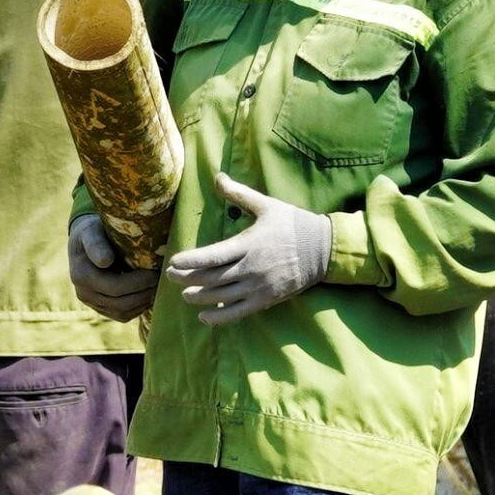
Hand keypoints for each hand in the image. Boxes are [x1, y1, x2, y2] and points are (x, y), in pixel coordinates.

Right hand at [67, 212, 158, 319]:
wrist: (85, 242)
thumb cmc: (92, 232)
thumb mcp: (91, 231)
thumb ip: (96, 244)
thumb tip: (105, 261)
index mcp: (82, 275)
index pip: (115, 287)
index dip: (139, 282)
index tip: (155, 271)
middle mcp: (84, 293)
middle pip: (120, 302)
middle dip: (144, 292)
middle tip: (161, 279)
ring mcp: (92, 304)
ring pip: (122, 312)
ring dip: (143, 301)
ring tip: (157, 286)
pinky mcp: (101, 309)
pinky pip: (122, 315)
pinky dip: (138, 307)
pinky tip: (149, 294)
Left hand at [167, 177, 334, 324]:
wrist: (324, 249)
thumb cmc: (293, 224)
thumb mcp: (267, 205)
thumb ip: (239, 194)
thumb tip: (218, 177)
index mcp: (248, 244)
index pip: (211, 256)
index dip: (189, 260)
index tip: (174, 262)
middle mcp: (251, 268)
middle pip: (211, 278)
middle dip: (187, 278)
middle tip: (171, 276)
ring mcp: (259, 286)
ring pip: (221, 297)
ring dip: (199, 297)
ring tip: (185, 295)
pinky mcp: (267, 300)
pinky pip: (238, 312)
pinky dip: (219, 317)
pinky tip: (204, 317)